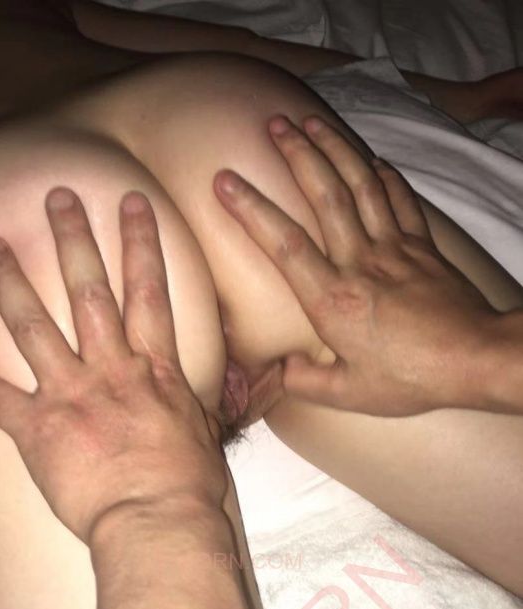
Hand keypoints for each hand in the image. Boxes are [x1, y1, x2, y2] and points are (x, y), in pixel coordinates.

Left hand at [0, 189, 227, 545]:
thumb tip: (233, 386)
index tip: (131, 202)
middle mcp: (111, 369)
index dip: (141, 242)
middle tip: (57, 196)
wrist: (157, 521)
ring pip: (33, 326)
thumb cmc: (189, 487)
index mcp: (154, 369)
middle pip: (89, 291)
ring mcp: (70, 395)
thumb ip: (202, 400)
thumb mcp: (208, 433)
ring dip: (8, 282)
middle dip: (73, 238)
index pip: (148, 291)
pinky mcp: (37, 428)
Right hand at [214, 113, 500, 415]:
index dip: (251, 209)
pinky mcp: (423, 247)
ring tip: (311, 121)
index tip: (225, 181)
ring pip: (361, 186)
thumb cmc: (411, 379)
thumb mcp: (349, 395)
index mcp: (333, 300)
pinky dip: (385, 177)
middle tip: (275, 123)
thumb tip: (283, 368)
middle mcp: (361, 263)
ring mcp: (395, 249)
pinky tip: (373, 161)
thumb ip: (306, 382)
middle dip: (298, 154)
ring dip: (335, 149)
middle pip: (325, 195)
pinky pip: (402, 200)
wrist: (475, 360)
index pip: (284, 245)